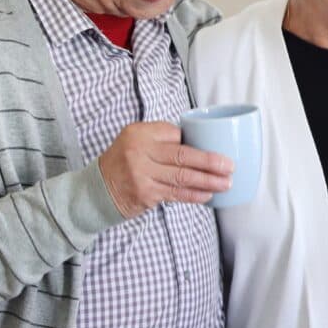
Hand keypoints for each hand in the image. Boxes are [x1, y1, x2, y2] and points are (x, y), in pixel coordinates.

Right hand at [98, 122, 233, 218]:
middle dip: (210, 162)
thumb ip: (162, 139)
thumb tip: (200, 143)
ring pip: (183, 177)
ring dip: (208, 181)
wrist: (97, 189)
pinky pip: (176, 194)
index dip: (198, 144)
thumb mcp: (137, 141)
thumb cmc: (125, 162)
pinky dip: (194, 195)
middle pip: (183, 156)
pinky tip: (208, 195)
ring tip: (226, 183)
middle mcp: (139, 151)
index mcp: (140, 133)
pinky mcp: (145, 193)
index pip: (177, 135)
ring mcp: (141, 174)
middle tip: (230, 166)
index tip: (219, 149)